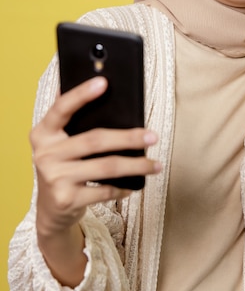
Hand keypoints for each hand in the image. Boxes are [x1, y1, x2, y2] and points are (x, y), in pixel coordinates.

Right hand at [32, 76, 159, 238]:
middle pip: (95, 140)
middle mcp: (45, 154)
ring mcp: (55, 178)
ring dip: (136, 165)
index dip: (81, 94)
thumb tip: (97, 82)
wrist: (51, 210)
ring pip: (106, 166)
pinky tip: (135, 184)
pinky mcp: (67, 199)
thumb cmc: (62, 166)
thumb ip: (71, 119)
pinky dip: (123, 187)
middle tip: (153, 136)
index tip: (104, 81)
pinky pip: (105, 191)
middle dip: (129, 137)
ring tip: (156, 165)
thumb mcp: (59, 142)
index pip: (61, 108)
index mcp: (43, 133)